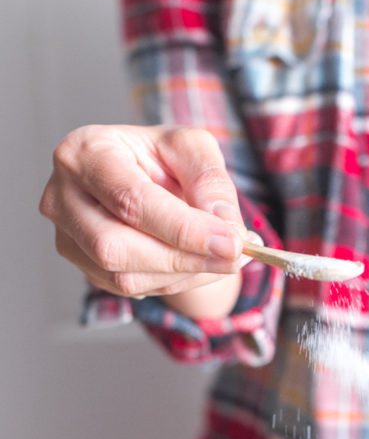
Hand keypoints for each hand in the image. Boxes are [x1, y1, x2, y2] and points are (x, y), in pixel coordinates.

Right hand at [40, 125, 249, 312]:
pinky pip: (132, 290)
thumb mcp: (193, 148)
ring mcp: (68, 237)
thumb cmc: (162, 158)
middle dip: (183, 258)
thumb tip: (225, 225)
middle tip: (234, 257)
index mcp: (84, 153)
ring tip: (224, 257)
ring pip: (124, 277)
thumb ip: (210, 180)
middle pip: (116, 248)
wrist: (146, 179)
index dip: (183, 228)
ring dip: (184, 275)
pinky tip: (199, 263)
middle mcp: (63, 197)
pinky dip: (176, 282)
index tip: (231, 242)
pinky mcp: (85, 267)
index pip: (130, 200)